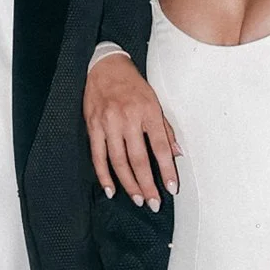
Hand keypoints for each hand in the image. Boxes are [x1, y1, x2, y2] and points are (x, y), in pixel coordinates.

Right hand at [86, 52, 178, 207]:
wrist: (105, 67)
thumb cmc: (133, 85)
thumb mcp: (155, 101)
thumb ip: (165, 129)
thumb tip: (177, 153)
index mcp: (148, 111)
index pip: (160, 147)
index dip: (167, 170)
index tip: (172, 188)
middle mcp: (128, 118)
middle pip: (138, 159)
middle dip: (147, 184)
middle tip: (154, 203)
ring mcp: (108, 123)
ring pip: (118, 161)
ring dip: (129, 184)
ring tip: (138, 199)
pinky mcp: (93, 126)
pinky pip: (98, 156)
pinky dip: (104, 175)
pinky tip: (111, 190)